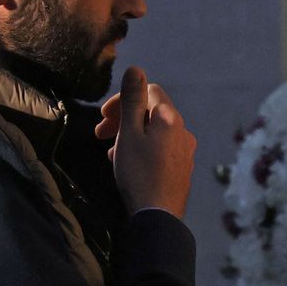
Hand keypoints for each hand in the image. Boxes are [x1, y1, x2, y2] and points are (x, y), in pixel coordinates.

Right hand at [95, 66, 196, 216]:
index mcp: (170, 118)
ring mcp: (185, 150)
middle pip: (151, 112)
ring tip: (110, 152)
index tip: (104, 116)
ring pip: (154, 132)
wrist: (159, 216)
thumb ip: (133, 100)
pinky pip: (160, 149)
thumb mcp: (129, 133)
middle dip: (124, 118)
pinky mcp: (182, 168)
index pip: (149, 91)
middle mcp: (183, 130)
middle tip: (100, 134)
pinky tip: (127, 164)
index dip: (124, 98)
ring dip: (130, 135)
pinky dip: (142, 149)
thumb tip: (136, 69)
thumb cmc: (139, 173)